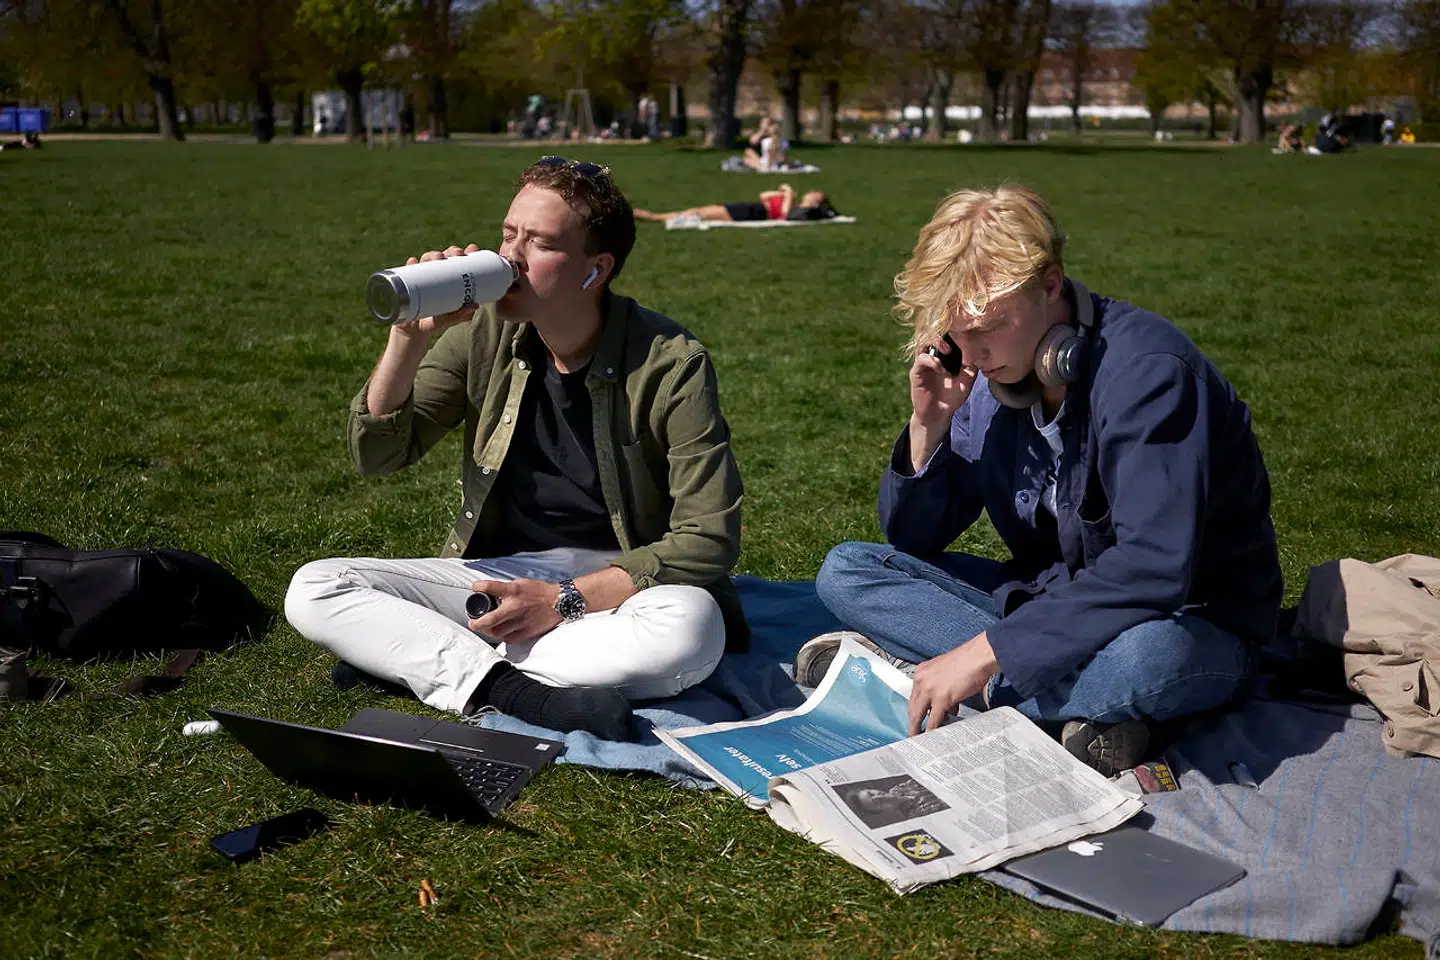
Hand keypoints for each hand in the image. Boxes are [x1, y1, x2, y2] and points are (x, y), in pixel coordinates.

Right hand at [391, 243, 481, 338]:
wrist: (413, 330)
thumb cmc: (435, 321)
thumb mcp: (449, 319)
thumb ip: (461, 314)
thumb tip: (476, 305)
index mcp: (447, 278)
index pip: (457, 260)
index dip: (465, 252)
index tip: (473, 249)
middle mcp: (434, 274)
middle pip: (444, 256)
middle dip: (452, 251)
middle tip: (458, 254)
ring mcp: (420, 277)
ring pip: (426, 260)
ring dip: (433, 255)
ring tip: (439, 258)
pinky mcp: (405, 283)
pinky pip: (406, 271)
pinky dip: (410, 265)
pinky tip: (413, 262)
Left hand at [468, 578, 561, 644]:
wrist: (559, 602)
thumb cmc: (540, 592)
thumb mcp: (520, 584)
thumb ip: (505, 590)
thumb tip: (491, 594)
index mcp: (514, 591)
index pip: (490, 587)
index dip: (478, 587)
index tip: (475, 588)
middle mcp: (515, 607)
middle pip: (489, 619)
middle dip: (476, 623)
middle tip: (473, 623)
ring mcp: (521, 621)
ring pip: (497, 632)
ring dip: (489, 631)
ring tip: (487, 628)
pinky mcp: (527, 632)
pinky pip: (509, 639)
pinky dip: (502, 636)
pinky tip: (502, 632)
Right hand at [906, 342, 976, 470]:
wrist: (938, 415)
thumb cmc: (952, 397)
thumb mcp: (967, 381)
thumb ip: (972, 367)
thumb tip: (980, 352)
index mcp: (944, 356)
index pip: (947, 336)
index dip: (956, 331)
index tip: (967, 332)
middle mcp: (933, 356)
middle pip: (934, 333)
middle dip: (944, 332)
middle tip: (956, 339)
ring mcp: (923, 363)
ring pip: (924, 342)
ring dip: (936, 343)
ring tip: (947, 351)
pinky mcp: (916, 372)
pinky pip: (921, 359)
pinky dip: (932, 361)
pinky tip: (941, 370)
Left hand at [907, 633, 998, 736]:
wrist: (978, 657)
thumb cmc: (967, 663)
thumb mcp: (947, 674)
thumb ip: (942, 689)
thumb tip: (947, 707)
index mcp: (922, 672)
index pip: (913, 696)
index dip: (915, 710)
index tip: (916, 719)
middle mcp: (921, 680)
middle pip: (912, 707)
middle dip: (913, 722)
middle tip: (914, 733)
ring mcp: (929, 689)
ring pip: (918, 715)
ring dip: (919, 729)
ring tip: (922, 738)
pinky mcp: (941, 698)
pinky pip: (933, 719)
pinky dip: (932, 730)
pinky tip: (932, 736)